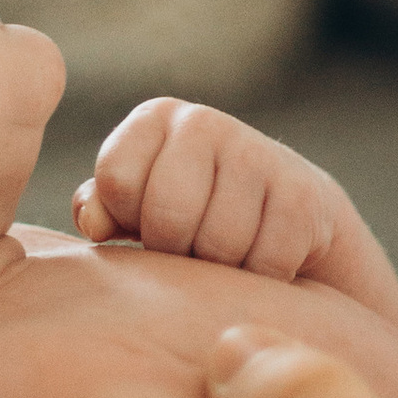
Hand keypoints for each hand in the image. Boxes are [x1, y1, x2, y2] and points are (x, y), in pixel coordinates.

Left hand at [75, 99, 397, 326]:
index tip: (147, 225)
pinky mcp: (303, 194)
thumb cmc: (190, 217)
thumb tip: (93, 220)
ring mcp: (257, 153)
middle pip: (168, 215)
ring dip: (219, 270)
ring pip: (217, 245)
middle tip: (189, 249)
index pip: (117, 181)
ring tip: (223, 255)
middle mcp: (203, 123)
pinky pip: (265, 262)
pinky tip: (260, 258)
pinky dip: (260, 278)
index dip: (130, 221)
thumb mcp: (136, 208)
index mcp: (155, 119)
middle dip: (176, 250)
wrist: (286, 219)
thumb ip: (102, 208)